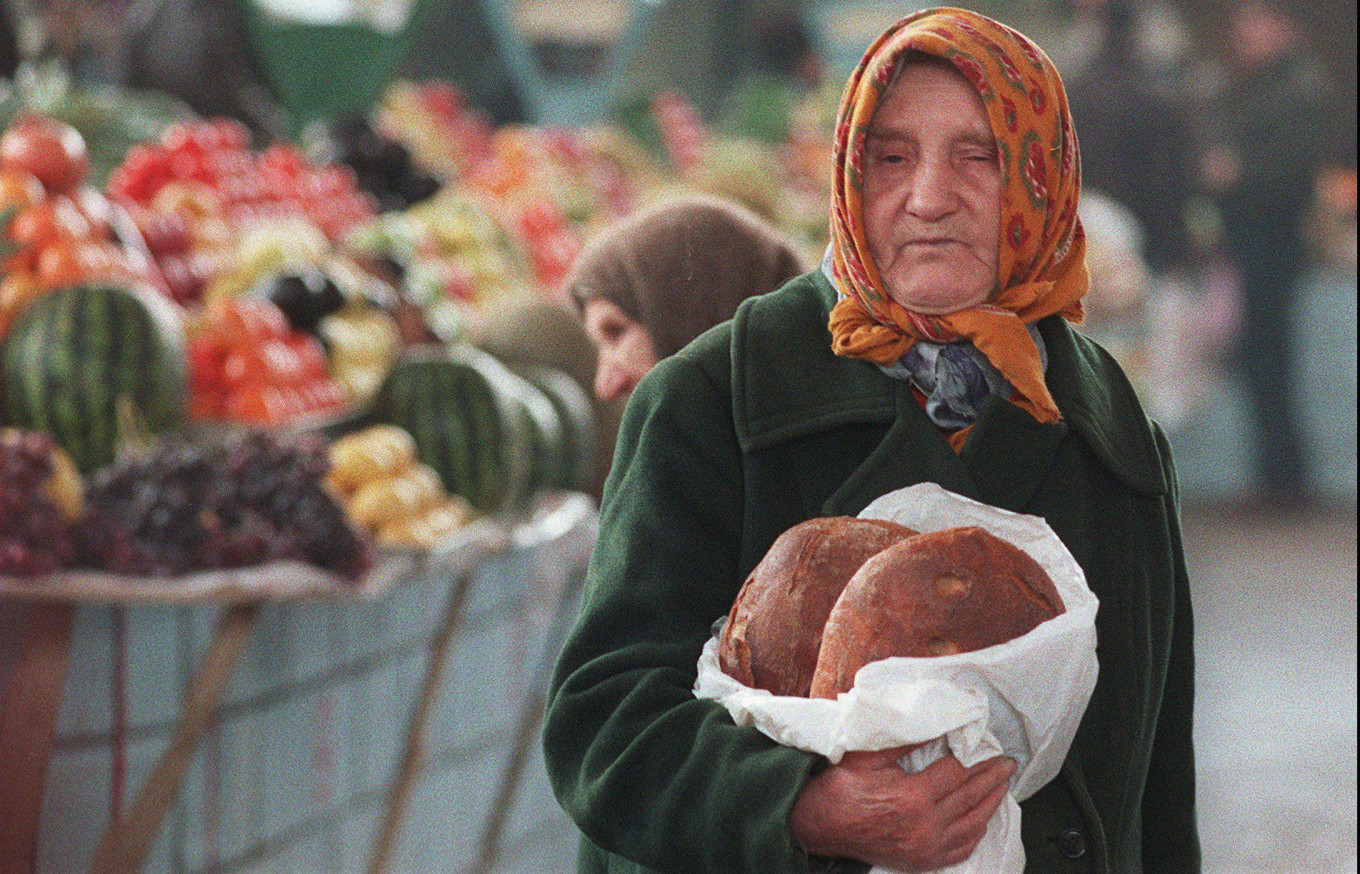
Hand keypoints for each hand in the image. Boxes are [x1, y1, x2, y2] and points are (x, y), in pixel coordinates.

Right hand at [790, 747, 1014, 870]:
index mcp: (913, 797)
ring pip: (973, 825)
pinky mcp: (922, 861)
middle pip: (970, 797)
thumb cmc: (840, 788)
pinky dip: (976, 832)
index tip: (987, 746)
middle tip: (1007, 763)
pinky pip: (961, 849)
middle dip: (992, 777)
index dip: (974, 757)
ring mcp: (925, 848)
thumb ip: (907, 740)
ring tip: (1002, 786)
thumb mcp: (870, 755)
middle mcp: (924, 826)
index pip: (957, 772)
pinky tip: (982, 818)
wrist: (818, 825)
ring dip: (991, 803)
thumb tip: (937, 724)